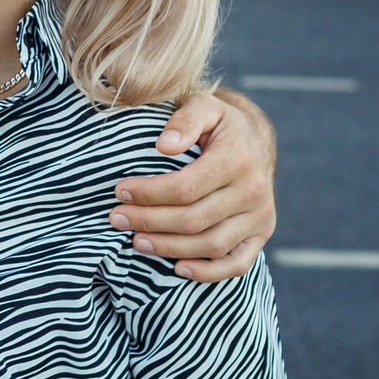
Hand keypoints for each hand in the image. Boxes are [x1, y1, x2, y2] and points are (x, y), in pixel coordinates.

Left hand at [110, 87, 278, 281]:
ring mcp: (260, 216)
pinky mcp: (262, 233)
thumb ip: (184, 120)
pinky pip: (237, 264)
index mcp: (237, 158)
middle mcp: (254, 190)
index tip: (121, 192)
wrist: (254, 138)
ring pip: (211, 244)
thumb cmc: (218, 122)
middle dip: (150, 222)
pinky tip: (178, 269)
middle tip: (116, 219)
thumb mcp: (203, 105)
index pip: (185, 187)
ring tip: (136, 242)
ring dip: (169, 248)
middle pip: (194, 219)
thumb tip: (163, 146)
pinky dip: (208, 273)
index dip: (149, 194)